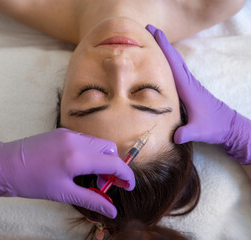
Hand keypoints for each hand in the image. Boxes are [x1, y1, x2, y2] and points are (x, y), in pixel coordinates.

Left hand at [0, 128, 134, 217]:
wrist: (3, 165)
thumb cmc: (31, 182)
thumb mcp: (63, 193)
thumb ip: (91, 199)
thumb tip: (112, 211)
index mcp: (78, 157)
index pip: (113, 163)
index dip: (126, 176)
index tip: (129, 186)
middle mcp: (76, 140)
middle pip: (109, 149)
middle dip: (114, 165)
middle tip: (108, 184)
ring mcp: (68, 134)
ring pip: (97, 143)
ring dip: (102, 159)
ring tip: (93, 178)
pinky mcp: (61, 132)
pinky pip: (85, 140)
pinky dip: (90, 152)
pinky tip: (81, 167)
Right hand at [146, 24, 250, 163]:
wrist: (229, 126)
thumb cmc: (215, 127)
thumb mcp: (199, 131)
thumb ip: (186, 133)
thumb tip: (174, 136)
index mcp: (188, 88)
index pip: (173, 64)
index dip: (163, 47)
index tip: (154, 32)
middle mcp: (188, 83)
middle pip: (173, 58)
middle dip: (161, 42)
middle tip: (148, 29)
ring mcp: (190, 85)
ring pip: (175, 63)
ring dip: (164, 50)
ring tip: (151, 41)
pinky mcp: (189, 90)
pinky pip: (176, 71)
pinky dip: (168, 62)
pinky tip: (161, 63)